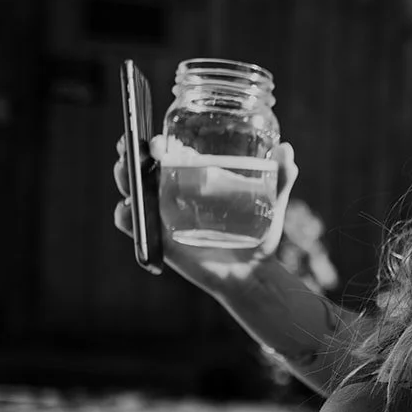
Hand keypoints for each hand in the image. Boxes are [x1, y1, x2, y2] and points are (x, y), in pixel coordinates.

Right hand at [113, 134, 298, 293]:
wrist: (253, 273)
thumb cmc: (259, 235)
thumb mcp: (273, 203)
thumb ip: (282, 177)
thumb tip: (288, 150)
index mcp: (194, 179)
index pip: (166, 152)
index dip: (154, 141)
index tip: (157, 139)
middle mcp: (173, 193)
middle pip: (141, 166)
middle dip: (129, 152)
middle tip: (132, 147)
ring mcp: (163, 215)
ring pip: (131, 190)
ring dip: (123, 176)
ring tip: (128, 170)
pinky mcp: (159, 239)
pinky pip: (132, 225)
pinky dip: (125, 216)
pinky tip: (129, 209)